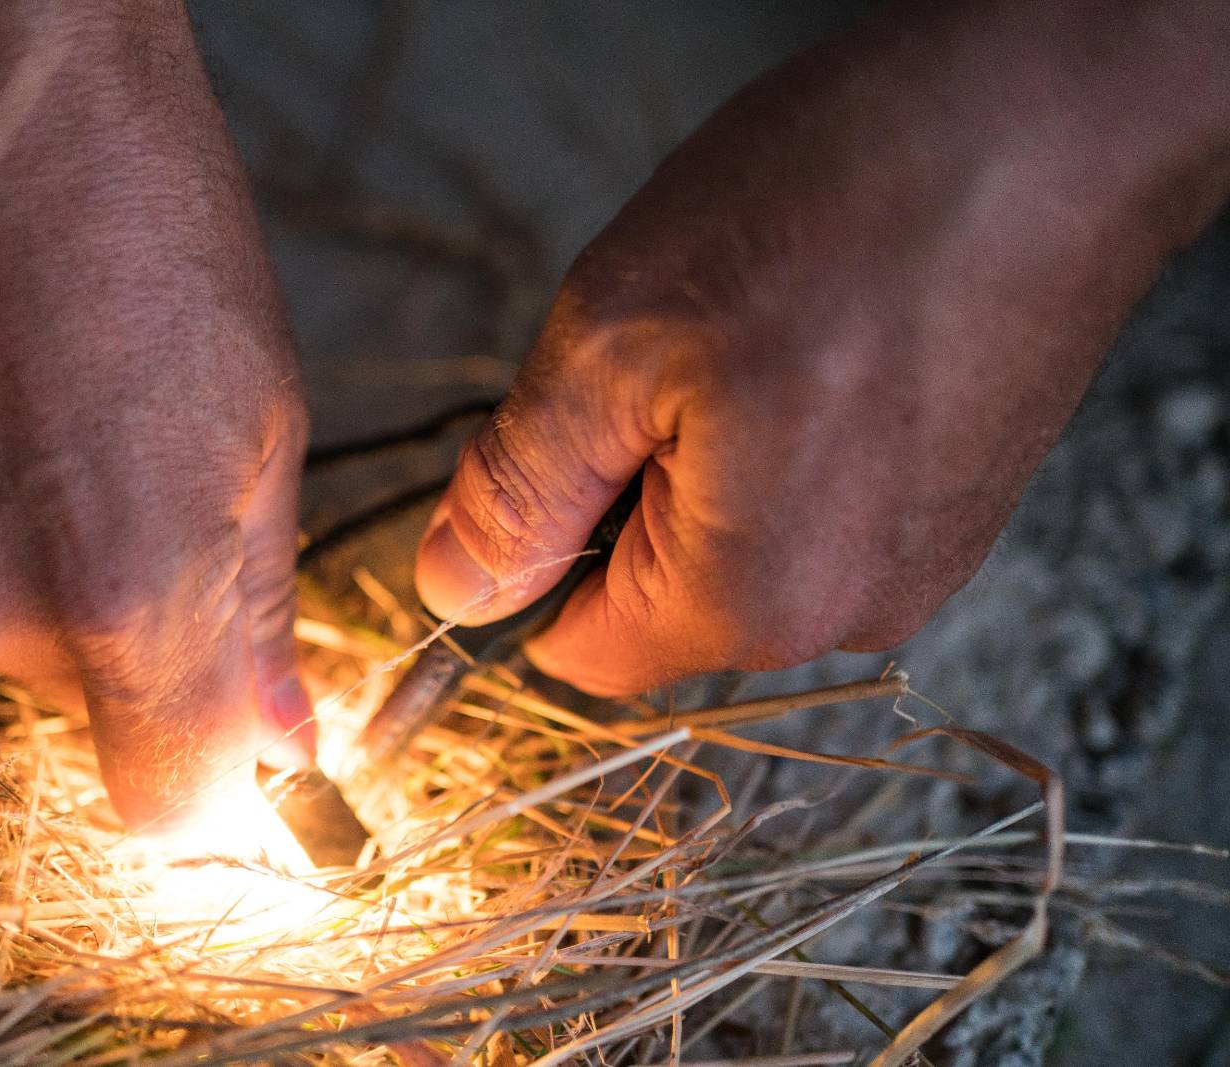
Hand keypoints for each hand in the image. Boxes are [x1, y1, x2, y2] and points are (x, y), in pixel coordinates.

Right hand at [0, 2, 310, 826]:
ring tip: (80, 437)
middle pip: (94, 715)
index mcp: (125, 586)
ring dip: (60, 581)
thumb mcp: (262, 428)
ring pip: (14, 644)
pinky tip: (8, 429)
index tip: (240, 733)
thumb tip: (276, 739)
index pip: (166, 804)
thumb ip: (258, 612)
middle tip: (163, 499)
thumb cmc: (155, 231)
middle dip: (146, 645)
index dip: (213, 779)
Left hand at [416, 0, 1229, 694]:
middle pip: (658, 598)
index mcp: (751, 600)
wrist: (1058, 118)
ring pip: (736, 546)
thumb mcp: (613, 339)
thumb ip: (520, 490)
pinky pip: (817, 507)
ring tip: (753, 331)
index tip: (546, 450)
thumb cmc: (842, 205)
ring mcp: (915, 560)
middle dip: (623, 491)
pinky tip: (813, 337)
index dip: (530, 559)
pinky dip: (785, 437)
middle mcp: (847, 613)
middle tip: (663, 355)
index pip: (578, 651)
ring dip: (704, 457)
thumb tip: (456, 589)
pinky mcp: (954, 504)